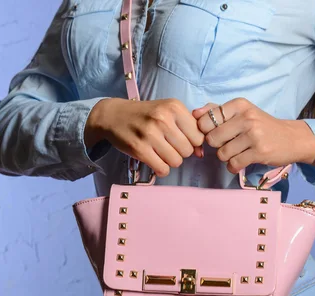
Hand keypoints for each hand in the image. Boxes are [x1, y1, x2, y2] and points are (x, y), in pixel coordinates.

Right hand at [86, 98, 203, 176]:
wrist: (113, 115)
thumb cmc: (145, 115)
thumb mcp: (168, 113)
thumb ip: (188, 129)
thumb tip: (201, 153)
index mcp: (174, 107)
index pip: (199, 136)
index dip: (192, 142)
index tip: (181, 140)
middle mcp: (163, 119)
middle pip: (188, 150)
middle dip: (181, 152)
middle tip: (169, 146)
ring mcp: (150, 134)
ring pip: (176, 161)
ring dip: (170, 161)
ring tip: (161, 152)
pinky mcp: (139, 149)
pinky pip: (162, 169)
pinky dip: (161, 168)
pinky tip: (155, 160)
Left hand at [192, 98, 314, 173]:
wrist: (292, 138)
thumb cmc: (262, 125)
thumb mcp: (242, 112)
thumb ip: (217, 111)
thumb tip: (194, 113)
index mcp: (239, 105)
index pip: (206, 119)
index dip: (205, 131)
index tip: (215, 133)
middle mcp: (247, 118)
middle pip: (212, 138)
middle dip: (216, 145)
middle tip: (227, 144)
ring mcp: (254, 135)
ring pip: (222, 153)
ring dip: (226, 157)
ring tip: (237, 152)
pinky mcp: (259, 152)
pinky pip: (233, 164)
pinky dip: (233, 166)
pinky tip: (241, 161)